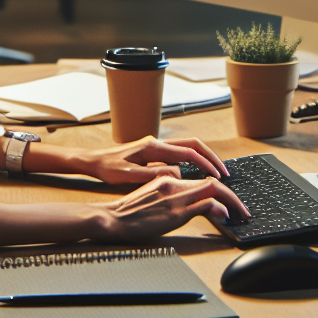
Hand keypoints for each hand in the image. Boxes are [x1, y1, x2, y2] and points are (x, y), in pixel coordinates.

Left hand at [83, 136, 229, 184]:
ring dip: (203, 158)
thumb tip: (178, 173)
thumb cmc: (108, 168)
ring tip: (215, 172)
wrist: (92, 161)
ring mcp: (156, 145)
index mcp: (153, 147)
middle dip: (211, 157)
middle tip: (224, 171)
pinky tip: (195, 173)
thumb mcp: (129, 175)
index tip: (218, 175)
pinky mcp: (153, 151)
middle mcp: (157, 142)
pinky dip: (192, 160)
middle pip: (193, 144)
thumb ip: (154, 174)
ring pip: (187, 147)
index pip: (188, 153)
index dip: (206, 164)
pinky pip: (179, 153)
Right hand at [93, 176, 248, 241]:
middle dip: (232, 195)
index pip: (201, 179)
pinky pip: (205, 205)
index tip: (228, 199)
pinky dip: (219, 208)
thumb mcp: (149, 194)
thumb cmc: (128, 211)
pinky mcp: (175, 213)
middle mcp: (175, 183)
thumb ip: (167, 190)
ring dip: (232, 202)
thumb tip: (184, 195)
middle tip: (242, 209)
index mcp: (168, 177)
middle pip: (213, 183)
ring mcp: (176, 198)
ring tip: (240, 214)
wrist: (112, 218)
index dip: (219, 187)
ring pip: (214, 190)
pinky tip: (225, 215)